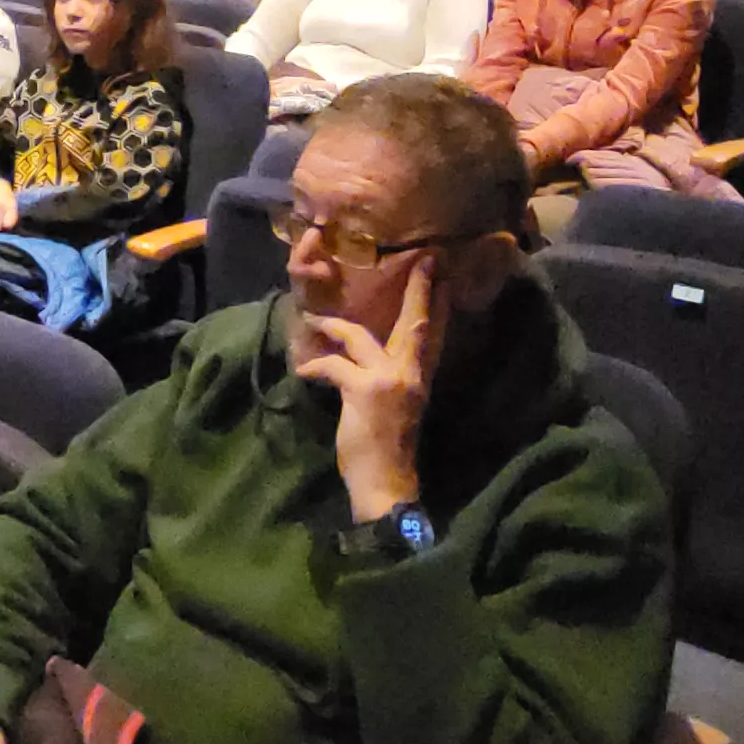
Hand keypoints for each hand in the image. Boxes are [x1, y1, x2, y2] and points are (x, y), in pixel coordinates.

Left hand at [295, 265, 435, 521]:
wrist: (387, 484)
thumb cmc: (389, 448)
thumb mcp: (398, 406)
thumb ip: (392, 377)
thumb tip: (374, 357)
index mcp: (420, 378)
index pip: (431, 332)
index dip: (435, 301)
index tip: (439, 271)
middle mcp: (410, 374)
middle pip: (414, 324)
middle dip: (418, 290)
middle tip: (423, 259)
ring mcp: (388, 381)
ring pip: (361, 338)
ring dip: (334, 326)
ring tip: (314, 318)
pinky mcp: (363, 391)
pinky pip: (334, 365)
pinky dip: (316, 365)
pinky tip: (304, 371)